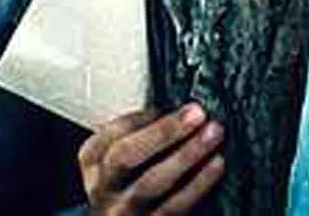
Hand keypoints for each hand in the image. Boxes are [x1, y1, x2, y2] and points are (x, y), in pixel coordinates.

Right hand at [78, 103, 223, 214]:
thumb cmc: (131, 185)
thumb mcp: (121, 159)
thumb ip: (139, 136)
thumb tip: (176, 110)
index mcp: (93, 162)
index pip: (111, 133)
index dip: (143, 117)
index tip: (172, 104)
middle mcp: (102, 189)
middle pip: (126, 156)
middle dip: (163, 132)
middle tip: (195, 114)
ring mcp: (123, 213)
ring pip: (153, 183)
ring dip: (187, 155)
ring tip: (212, 135)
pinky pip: (175, 207)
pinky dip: (198, 184)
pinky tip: (215, 165)